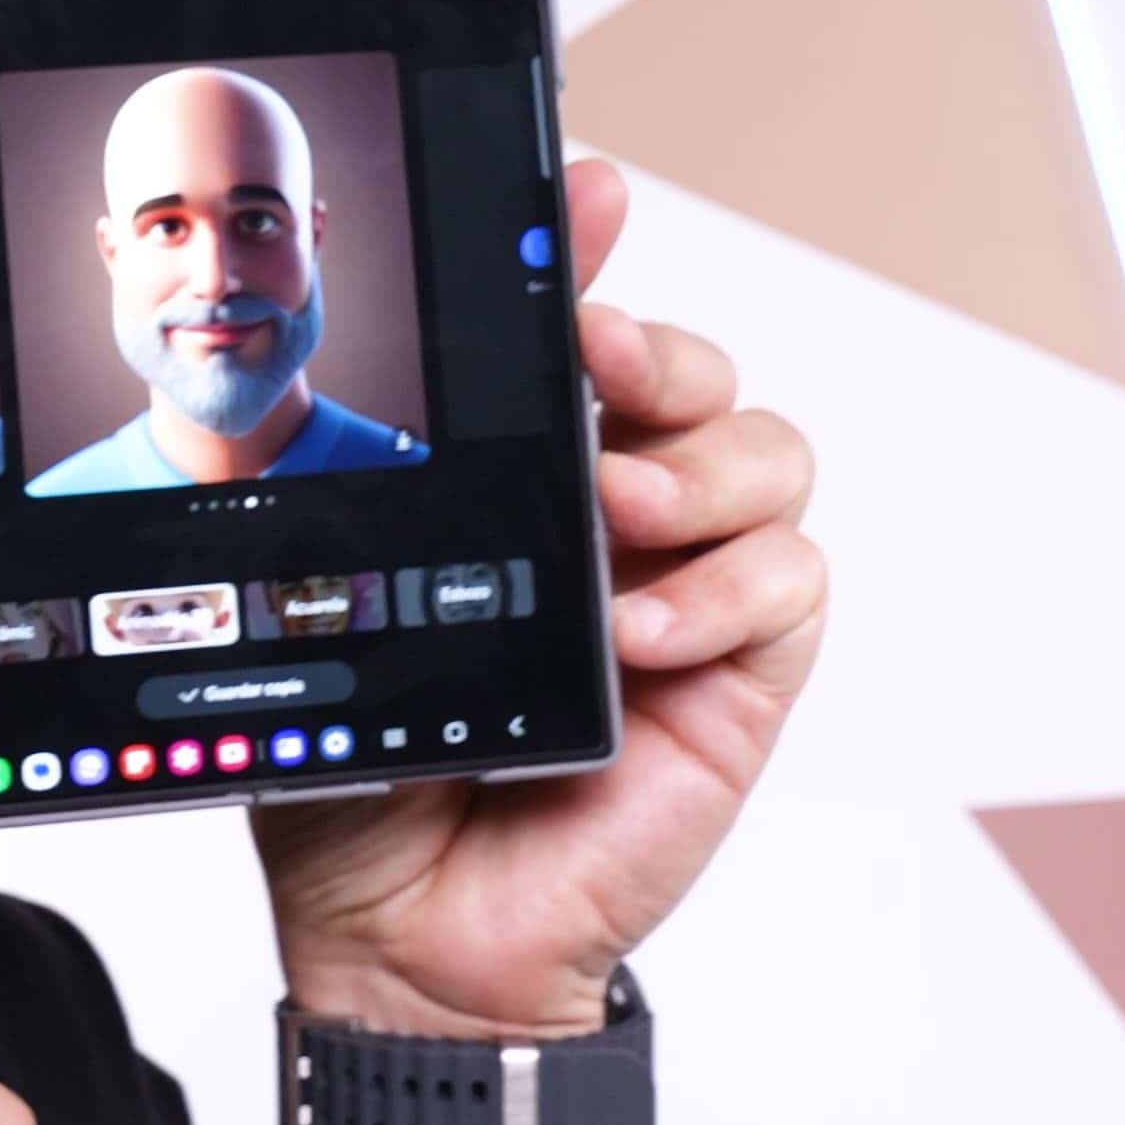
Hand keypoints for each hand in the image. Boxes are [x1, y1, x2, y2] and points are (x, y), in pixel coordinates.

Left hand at [255, 157, 828, 1037]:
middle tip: (600, 359)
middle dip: (659, 345)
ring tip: (616, 517)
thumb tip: (333, 406)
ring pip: (767, 452)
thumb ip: (365, 505)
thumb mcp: (339, 603)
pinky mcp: (741, 676)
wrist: (401, 930)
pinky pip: (792, 580)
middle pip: (696, 373)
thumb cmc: (368, 766)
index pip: (579, 338)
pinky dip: (727, 589)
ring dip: (700, 464)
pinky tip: (643, 630)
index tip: (585, 194)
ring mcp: (689, 588)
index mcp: (520, 478)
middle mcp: (618, 515)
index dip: (593, 253)